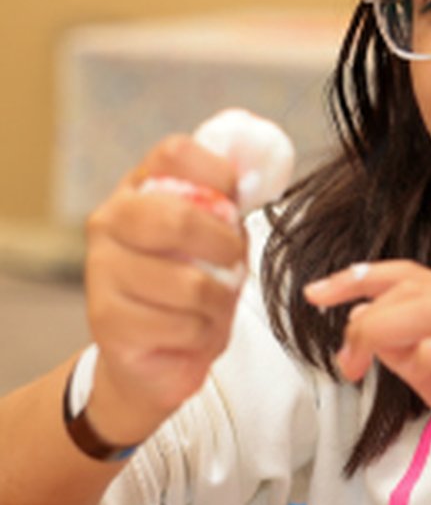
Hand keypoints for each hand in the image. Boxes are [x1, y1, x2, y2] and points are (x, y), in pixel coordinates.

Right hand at [83, 134, 246, 443]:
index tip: (236, 198)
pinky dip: (203, 331)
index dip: (219, 172)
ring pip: (190, 283)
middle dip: (224, 246)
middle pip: (178, 218)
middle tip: (233, 260)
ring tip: (213, 304)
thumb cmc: (193, 280)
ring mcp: (101, 271)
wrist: (153, 351)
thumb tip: (256, 177)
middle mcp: (109, 221)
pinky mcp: (106, 321)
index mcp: (139, 188)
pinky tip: (191, 330)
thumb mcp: (216, 237)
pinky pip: (183, 325)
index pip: (175, 153)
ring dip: (220, 300)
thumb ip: (228, 208)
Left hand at [305, 260, 430, 504]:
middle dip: (364, 310)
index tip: (316, 294)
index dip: (361, 278)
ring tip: (362, 357)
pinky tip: (429, 356)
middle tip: (344, 358)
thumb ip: (415, 359)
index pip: (413, 279)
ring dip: (390, 326)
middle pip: (419, 288)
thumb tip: (368, 333)